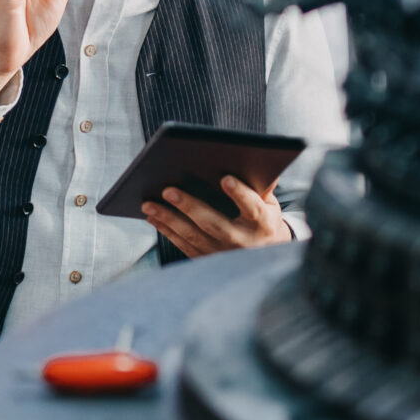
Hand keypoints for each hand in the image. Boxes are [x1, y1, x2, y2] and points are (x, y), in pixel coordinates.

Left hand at [143, 176, 293, 257]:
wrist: (264, 258)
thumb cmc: (264, 221)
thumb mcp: (271, 205)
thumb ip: (263, 187)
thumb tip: (257, 161)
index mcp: (261, 223)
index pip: (252, 208)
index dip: (240, 194)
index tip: (226, 178)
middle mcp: (240, 240)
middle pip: (213, 223)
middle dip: (189, 206)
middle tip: (168, 190)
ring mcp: (222, 252)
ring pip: (192, 235)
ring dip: (168, 219)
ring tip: (148, 204)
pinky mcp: (207, 259)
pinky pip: (183, 245)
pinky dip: (167, 231)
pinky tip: (153, 218)